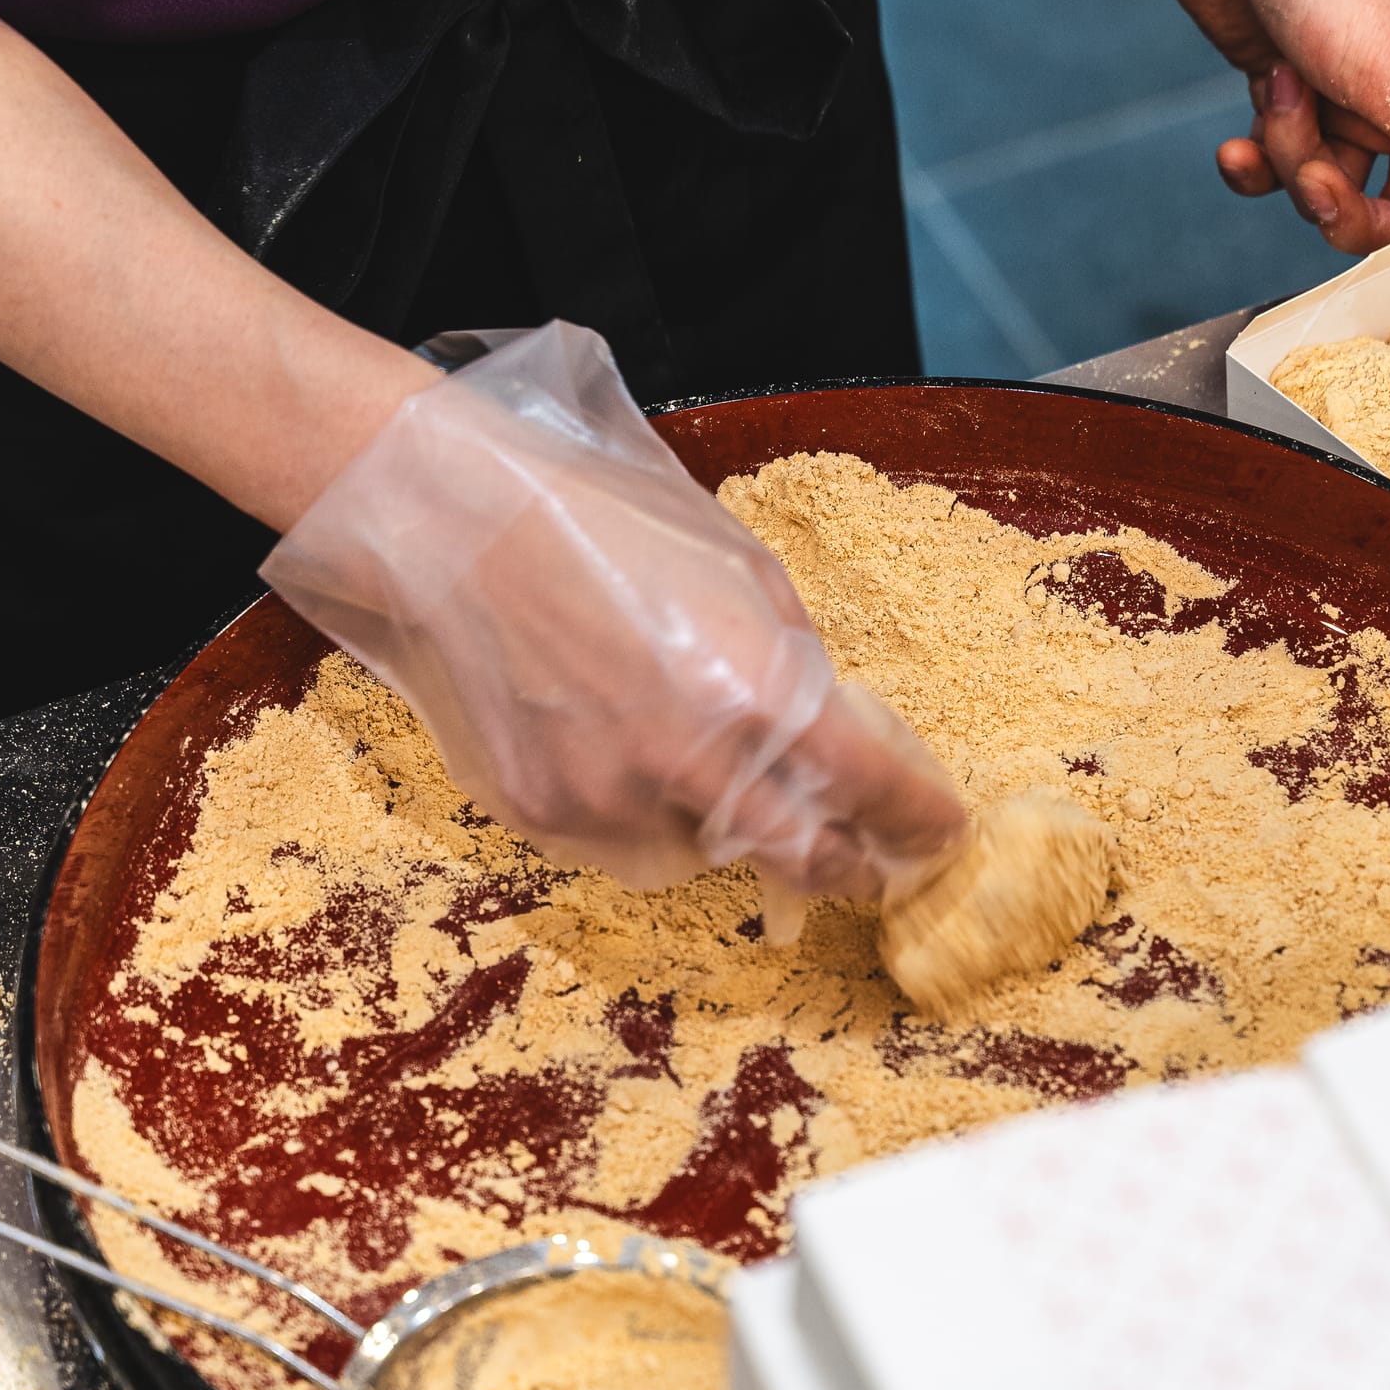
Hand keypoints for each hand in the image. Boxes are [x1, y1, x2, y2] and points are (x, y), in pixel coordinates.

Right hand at [262, 323, 968, 896]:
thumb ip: (792, 656)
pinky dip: (639, 817)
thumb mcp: (737, 568)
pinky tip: (613, 750)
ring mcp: (615, 799)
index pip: (873, 789)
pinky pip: (622, 845)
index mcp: (760, 688)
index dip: (917, 818)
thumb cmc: (602, 521)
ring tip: (696, 763)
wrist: (453, 525)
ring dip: (725, 830)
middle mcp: (696, 761)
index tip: (936, 829)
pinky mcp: (549, 816)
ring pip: (706, 856)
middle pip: (806, 862)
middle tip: (865, 864)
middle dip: (848, 867)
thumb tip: (825, 721)